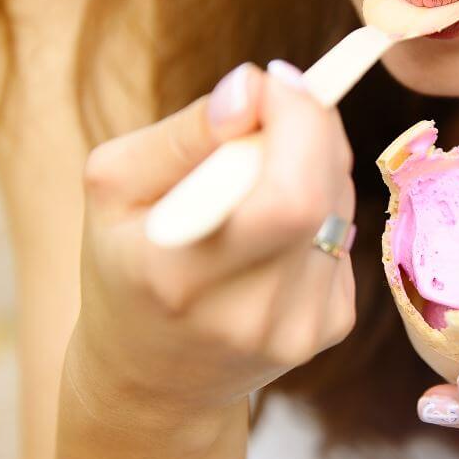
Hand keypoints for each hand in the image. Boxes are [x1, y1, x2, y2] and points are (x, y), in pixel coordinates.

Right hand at [68, 60, 356, 424]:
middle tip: (278, 108)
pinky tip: (277, 225)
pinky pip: (343, 236)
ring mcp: (299, 328)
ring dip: (316, 165)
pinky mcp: (329, 328)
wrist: (154, 377)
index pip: (287, 196)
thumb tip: (254, 89)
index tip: (274, 81)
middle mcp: (251, 315)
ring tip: (265, 171)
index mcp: (182, 279)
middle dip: (311, 128)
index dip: (298, 122)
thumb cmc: (126, 266)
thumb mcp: (115, 188)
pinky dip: (319, 208)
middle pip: (323, 197)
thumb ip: (184, 133)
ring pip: (340, 208)